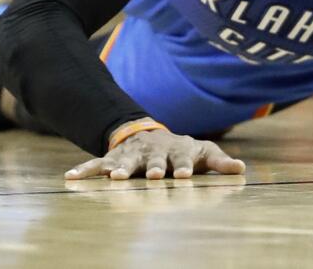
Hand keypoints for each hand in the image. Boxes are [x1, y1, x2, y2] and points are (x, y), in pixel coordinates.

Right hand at [65, 130, 244, 181]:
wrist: (148, 134)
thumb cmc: (181, 151)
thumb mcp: (202, 153)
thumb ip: (219, 162)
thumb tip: (242, 168)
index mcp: (176, 151)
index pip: (181, 158)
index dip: (182, 166)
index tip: (183, 176)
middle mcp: (152, 152)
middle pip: (154, 161)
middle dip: (153, 169)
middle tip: (154, 177)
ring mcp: (132, 155)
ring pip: (125, 162)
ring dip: (119, 169)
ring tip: (114, 178)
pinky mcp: (113, 159)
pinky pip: (96, 164)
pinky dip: (84, 170)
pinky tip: (70, 177)